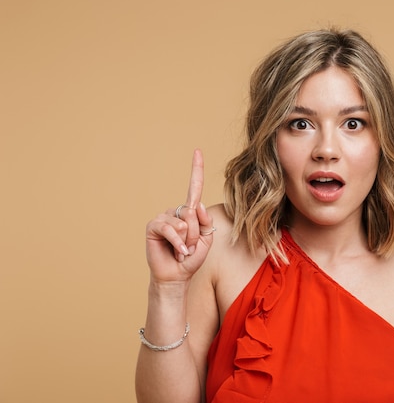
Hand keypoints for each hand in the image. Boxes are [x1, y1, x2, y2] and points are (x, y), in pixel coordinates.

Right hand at [145, 150, 214, 283]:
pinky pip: (169, 228)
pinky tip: (177, 252)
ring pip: (183, 222)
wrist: (176, 276)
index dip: (196, 169)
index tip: (198, 151)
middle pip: (193, 213)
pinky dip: (177, 242)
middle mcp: (177, 211)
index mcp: (190, 212)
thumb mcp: (206, 240)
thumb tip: (194, 206)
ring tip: (181, 250)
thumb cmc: (191, 258)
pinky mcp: (153, 225)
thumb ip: (205, 222)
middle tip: (189, 248)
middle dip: (196, 235)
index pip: (194, 188)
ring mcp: (164, 217)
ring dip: (186, 240)